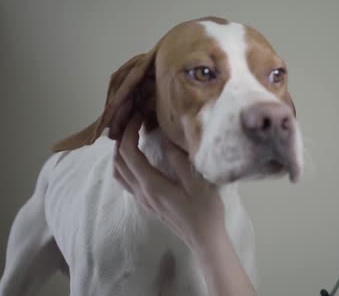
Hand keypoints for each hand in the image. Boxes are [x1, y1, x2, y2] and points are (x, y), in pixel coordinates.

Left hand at [113, 114, 225, 250]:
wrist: (205, 239)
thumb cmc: (205, 210)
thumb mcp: (197, 181)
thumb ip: (179, 158)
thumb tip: (166, 135)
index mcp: (151, 184)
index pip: (128, 152)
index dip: (130, 131)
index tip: (140, 116)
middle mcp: (141, 192)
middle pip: (118, 161)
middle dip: (122, 138)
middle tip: (136, 122)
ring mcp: (142, 200)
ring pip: (119, 172)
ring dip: (121, 152)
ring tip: (135, 136)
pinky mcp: (147, 204)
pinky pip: (126, 180)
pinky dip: (126, 164)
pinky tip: (141, 158)